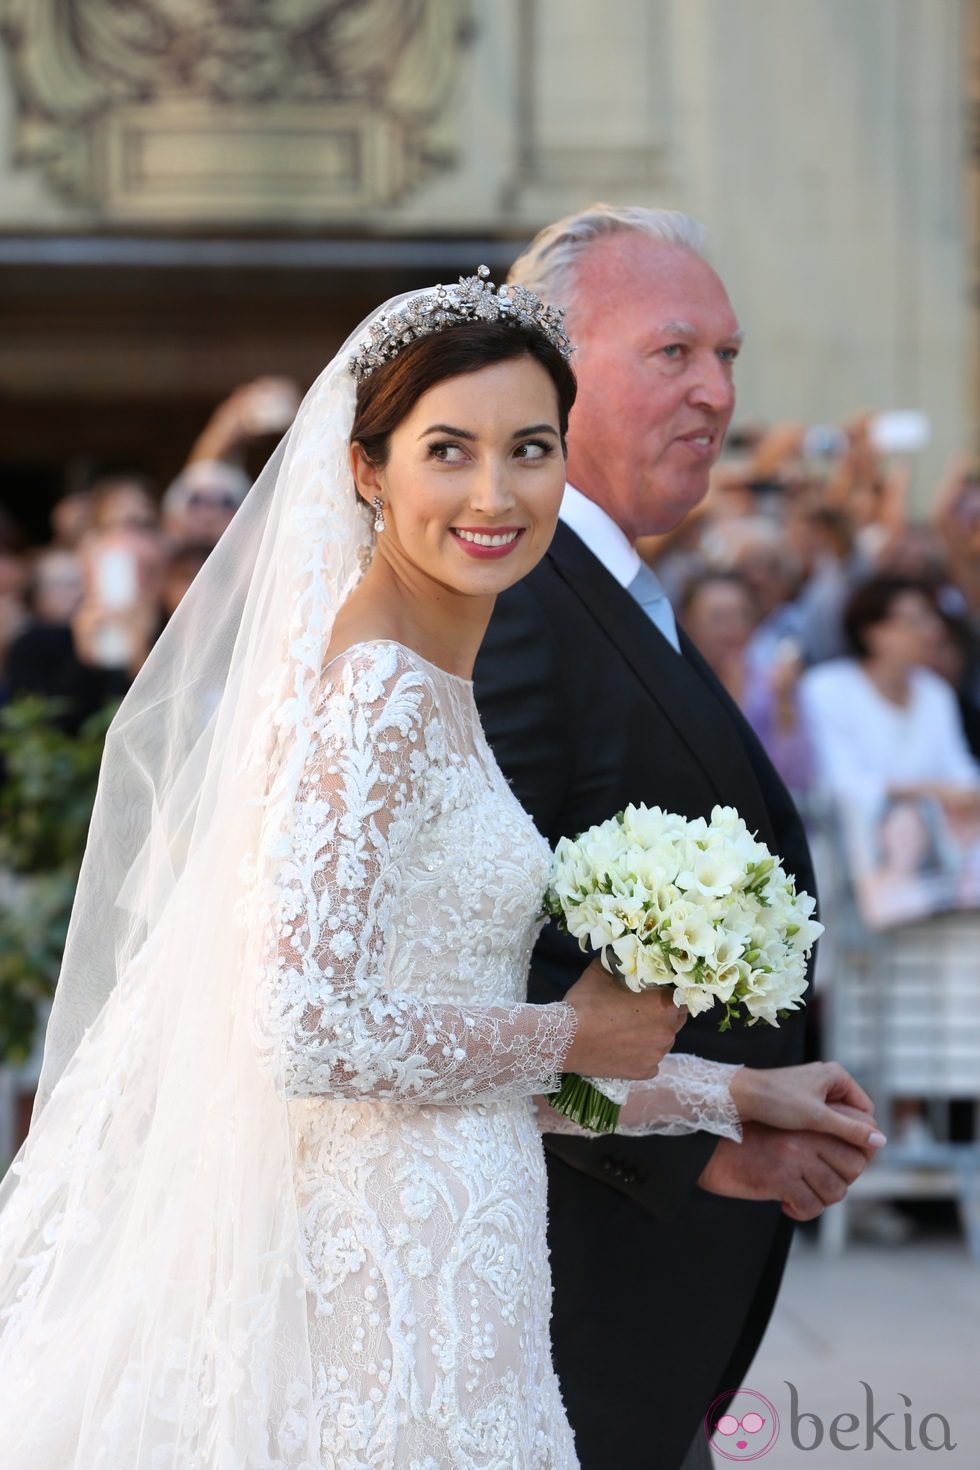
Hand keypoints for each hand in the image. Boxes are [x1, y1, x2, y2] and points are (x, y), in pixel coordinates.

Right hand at [563, 962, 686, 1079]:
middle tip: (642, 1008)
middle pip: (677, 1019)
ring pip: (664, 1041)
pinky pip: (651, 1061)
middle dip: (665, 1013)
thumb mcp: (602, 972)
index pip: (682, 995)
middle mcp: (667, 1032)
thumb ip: (620, 963)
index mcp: (663, 1005)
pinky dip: (642, 1055)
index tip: (657, 990)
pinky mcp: (644, 1072)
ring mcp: (656, 1055)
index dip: (671, 991)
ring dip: (653, 1034)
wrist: (565, 1040)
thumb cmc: (586, 1003)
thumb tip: (623, 956)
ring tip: (629, 1030)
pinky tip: (625, 1048)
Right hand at [698, 1119, 874, 1220]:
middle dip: (841, 1181)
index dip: (860, 1157)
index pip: (858, 1137)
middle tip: (819, 1185)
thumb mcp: (785, 1130)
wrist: (711, 1151)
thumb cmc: (748, 1142)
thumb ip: (816, 1138)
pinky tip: (787, 1206)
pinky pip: (811, 1207)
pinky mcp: (780, 1179)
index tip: (844, 1170)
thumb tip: (855, 1163)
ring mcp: (795, 1157)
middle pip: (853, 1166)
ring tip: (803, 1195)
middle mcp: (807, 1135)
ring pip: (836, 1190)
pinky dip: (802, 1212)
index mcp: (810, 1120)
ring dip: (821, 1199)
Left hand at [730, 1062, 885, 1150]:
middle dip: (848, 1139)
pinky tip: (812, 1152)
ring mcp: (812, 1091)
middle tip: (842, 1163)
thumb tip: (882, 1141)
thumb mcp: (816, 1117)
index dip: (864, 1135)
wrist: (737, 1095)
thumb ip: (849, 1129)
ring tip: (826, 1159)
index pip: (866, 1112)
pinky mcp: (799, 1102)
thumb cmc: (775, 1100)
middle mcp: (827, 1080)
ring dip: (832, 1140)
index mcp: (837, 1076)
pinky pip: (819, 1123)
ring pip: (834, 1122)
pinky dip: (818, 1137)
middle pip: (852, 1117)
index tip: (857, 1159)